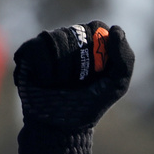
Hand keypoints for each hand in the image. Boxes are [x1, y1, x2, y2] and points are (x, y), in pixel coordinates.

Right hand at [13, 21, 134, 131]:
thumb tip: (115, 28)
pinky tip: (46, 82)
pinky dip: (46, 70)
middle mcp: (68, 42)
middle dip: (80, 61)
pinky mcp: (27, 53)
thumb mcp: (116, 85)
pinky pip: (38, 48)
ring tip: (60, 84)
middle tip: (78, 80)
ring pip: (56, 38)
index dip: (98, 44)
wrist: (59, 126)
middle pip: (76, 32)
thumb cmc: (88, 106)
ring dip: (63, 68)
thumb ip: (126, 60)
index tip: (99, 66)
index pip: (96, 27)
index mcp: (90, 46)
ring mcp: (47, 46)